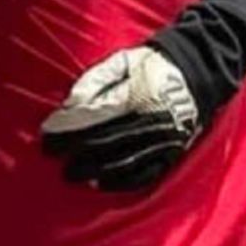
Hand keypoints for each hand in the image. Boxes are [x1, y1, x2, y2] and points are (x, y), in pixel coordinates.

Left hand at [41, 46, 198, 190]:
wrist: (199, 70)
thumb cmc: (151, 64)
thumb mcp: (122, 60)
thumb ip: (94, 80)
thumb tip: (70, 104)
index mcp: (136, 95)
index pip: (92, 116)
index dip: (67, 127)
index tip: (46, 132)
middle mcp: (150, 120)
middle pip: (103, 141)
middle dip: (73, 151)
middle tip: (50, 155)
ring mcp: (164, 140)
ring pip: (122, 161)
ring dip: (92, 170)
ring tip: (69, 174)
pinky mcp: (173, 153)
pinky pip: (145, 174)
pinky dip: (120, 182)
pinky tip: (100, 184)